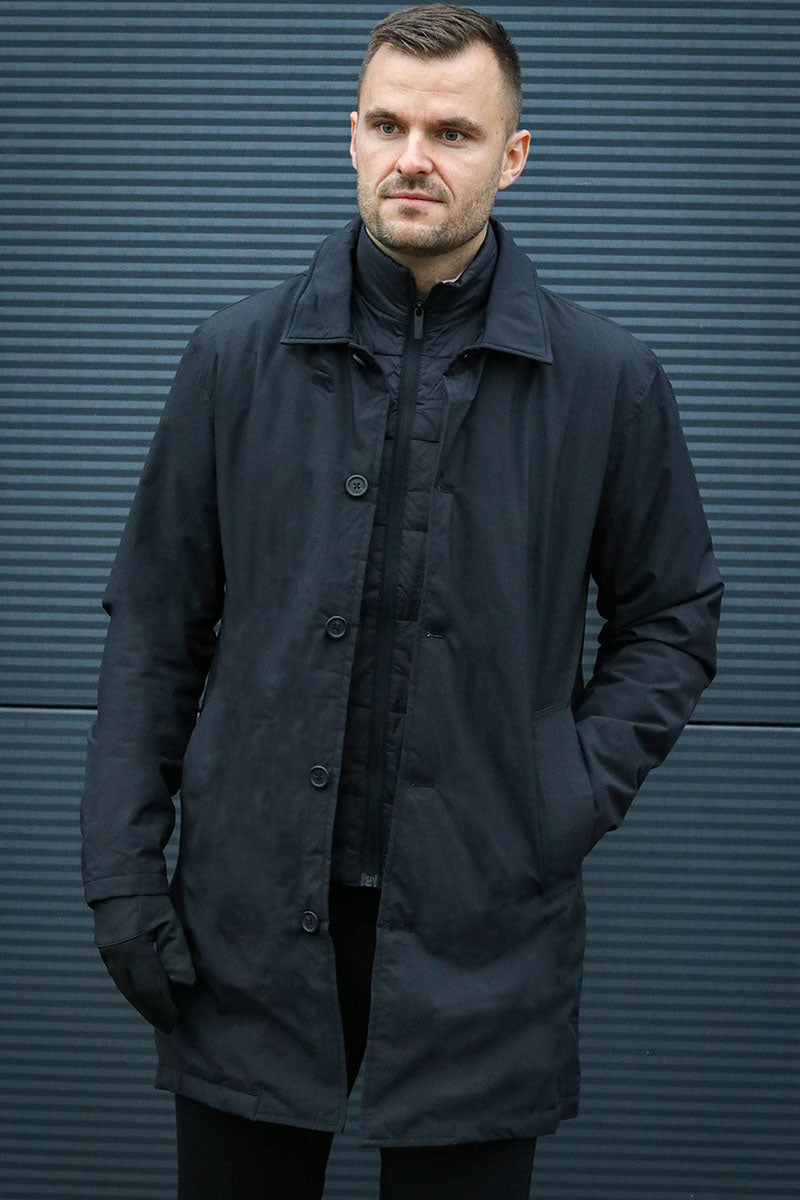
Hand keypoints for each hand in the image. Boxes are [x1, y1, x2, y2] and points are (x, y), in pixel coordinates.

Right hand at [92, 894, 195, 1033]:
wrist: (119, 882)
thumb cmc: (148, 899)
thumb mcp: (168, 922)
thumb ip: (176, 953)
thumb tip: (185, 983)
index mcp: (133, 952)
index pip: (149, 989)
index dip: (162, 1007)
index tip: (174, 1020)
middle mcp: (116, 959)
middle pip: (135, 994)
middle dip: (152, 1010)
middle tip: (166, 1025)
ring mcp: (108, 956)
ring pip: (126, 988)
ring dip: (141, 1003)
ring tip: (157, 1013)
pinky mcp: (105, 951)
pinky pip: (120, 979)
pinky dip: (133, 991)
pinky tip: (143, 994)